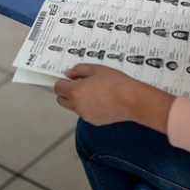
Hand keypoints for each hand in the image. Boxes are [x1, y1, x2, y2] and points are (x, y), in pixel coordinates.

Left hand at [54, 64, 173, 131]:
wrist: (131, 100)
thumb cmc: (116, 84)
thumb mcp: (96, 69)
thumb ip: (79, 70)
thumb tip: (70, 73)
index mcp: (75, 92)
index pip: (58, 88)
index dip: (63, 81)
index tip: (69, 78)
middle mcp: (77, 106)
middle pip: (61, 100)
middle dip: (66, 92)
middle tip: (78, 84)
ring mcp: (85, 115)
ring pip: (73, 107)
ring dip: (77, 100)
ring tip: (94, 91)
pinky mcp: (94, 121)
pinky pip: (85, 113)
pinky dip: (88, 107)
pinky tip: (101, 100)